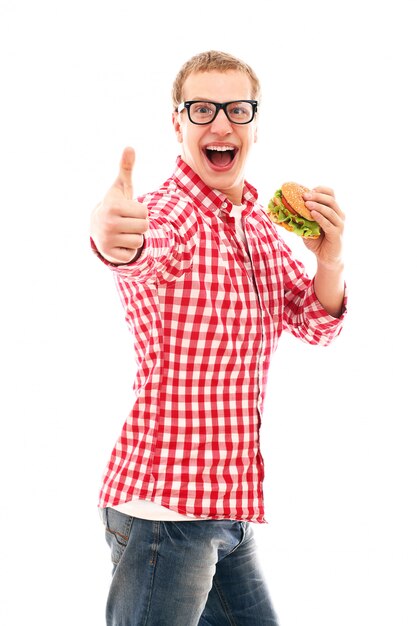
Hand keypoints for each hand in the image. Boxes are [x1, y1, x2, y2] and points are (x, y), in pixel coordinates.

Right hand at [90, 147, 147, 263]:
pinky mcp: (111, 254)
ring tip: (123, 232)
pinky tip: (119, 243)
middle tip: (126, 222)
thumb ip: (126, 168)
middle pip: (144, 227)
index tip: (128, 211)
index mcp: (113, 206)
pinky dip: (128, 250)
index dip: (140, 211)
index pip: (145, 212)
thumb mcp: (120, 188)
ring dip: (134, 238)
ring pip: (140, 241)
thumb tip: (130, 147)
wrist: (96, 228)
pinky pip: (132, 254)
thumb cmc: (114, 206)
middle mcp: (108, 223)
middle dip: (139, 225)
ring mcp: (108, 240)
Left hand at [302, 186, 344, 269]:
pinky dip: (320, 217)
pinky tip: (311, 214)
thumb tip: (287, 208)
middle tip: (304, 196)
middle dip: (317, 196)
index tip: (307, 191)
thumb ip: (303, 217)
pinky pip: (328, 224)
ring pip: (330, 210)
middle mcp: (339, 215)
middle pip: (331, 200)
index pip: (331, 194)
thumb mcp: (308, 227)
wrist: (326, 258)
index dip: (320, 190)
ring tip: (306, 203)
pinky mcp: (337, 234)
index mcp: (333, 210)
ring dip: (317, 205)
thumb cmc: (318, 242)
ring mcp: (339, 225)